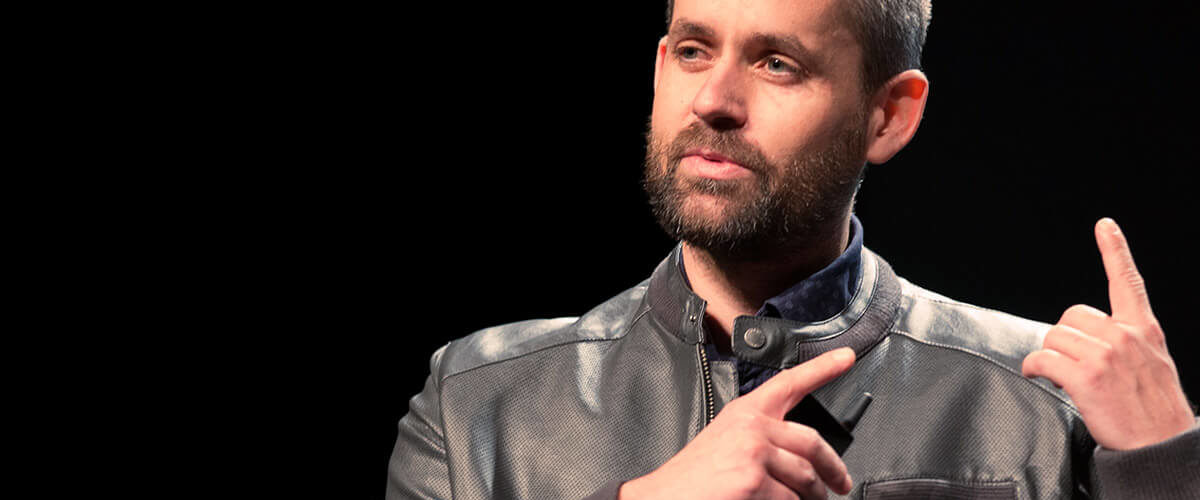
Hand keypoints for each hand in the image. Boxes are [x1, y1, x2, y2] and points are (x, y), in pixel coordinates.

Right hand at [619, 347, 855, 499]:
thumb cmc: (691, 480)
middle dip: (834, 469)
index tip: (846, 357)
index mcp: (745, 412)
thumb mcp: (724, 443)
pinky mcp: (754, 482)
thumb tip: (799, 458)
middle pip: (813, 442)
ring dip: (812, 498)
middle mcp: (752, 427)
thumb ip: (761, 440)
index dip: (822, 367)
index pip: (789, 382)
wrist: (662, 499)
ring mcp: (754, 454)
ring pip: (806, 479)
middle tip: (840, 483)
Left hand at [1021, 218, 1193, 449]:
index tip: (1105, 226)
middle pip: (1070, 316)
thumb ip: (1128, 342)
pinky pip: (1041, 359)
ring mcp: (1104, 355)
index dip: (1115, 251)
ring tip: (1065, 377)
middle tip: (1073, 363)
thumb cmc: (1155, 411)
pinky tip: (1041, 377)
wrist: (1161, 447)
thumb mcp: (1153, 364)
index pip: (1127, 282)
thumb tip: (1094, 338)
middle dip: (1065, 338)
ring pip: (1053, 338)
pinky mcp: (1085, 377)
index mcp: (1144, 329)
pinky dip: (1033, 368)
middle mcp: (1125, 336)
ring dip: (1050, 357)